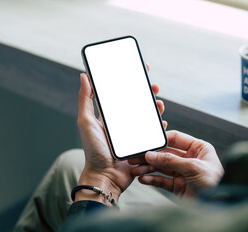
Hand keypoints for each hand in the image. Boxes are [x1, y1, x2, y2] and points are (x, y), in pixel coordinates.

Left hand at [76, 64, 166, 204]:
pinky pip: (154, 132)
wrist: (105, 176)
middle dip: (147, 93)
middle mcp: (122, 123)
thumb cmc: (93, 151)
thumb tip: (84, 76)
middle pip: (137, 103)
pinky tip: (163, 122)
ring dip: (155, 108)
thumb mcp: (86, 122)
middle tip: (153, 86)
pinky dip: (160, 126)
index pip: (120, 94)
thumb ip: (85, 100)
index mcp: (110, 116)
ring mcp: (133, 133)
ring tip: (159, 105)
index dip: (129, 81)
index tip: (138, 70)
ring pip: (148, 116)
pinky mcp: (142, 143)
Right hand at [129, 130, 223, 198]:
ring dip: (148, 168)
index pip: (176, 138)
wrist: (218, 205)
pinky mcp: (178, 186)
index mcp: (198, 148)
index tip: (146, 143)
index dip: (161, 140)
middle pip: (166, 153)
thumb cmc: (215, 183)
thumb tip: (151, 154)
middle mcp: (190, 159)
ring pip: (161, 167)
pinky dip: (152, 179)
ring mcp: (183, 172)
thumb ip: (170, 160)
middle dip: (150, 156)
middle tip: (136, 157)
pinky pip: (162, 180)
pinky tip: (143, 179)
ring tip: (136, 170)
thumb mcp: (193, 167)